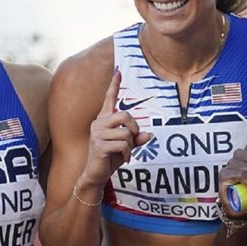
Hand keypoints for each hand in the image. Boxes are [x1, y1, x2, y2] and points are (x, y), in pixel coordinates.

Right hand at [82, 69, 151, 187]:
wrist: (96, 175)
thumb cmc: (110, 158)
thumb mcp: (126, 147)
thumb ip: (137, 139)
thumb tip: (150, 135)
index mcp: (104, 120)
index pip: (109, 99)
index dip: (114, 85)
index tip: (118, 70)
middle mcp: (98, 123)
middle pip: (125, 115)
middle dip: (134, 128)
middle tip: (133, 140)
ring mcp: (97, 134)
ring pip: (126, 132)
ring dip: (130, 145)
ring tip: (124, 153)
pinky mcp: (99, 145)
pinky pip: (123, 145)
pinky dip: (128, 154)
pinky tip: (123, 160)